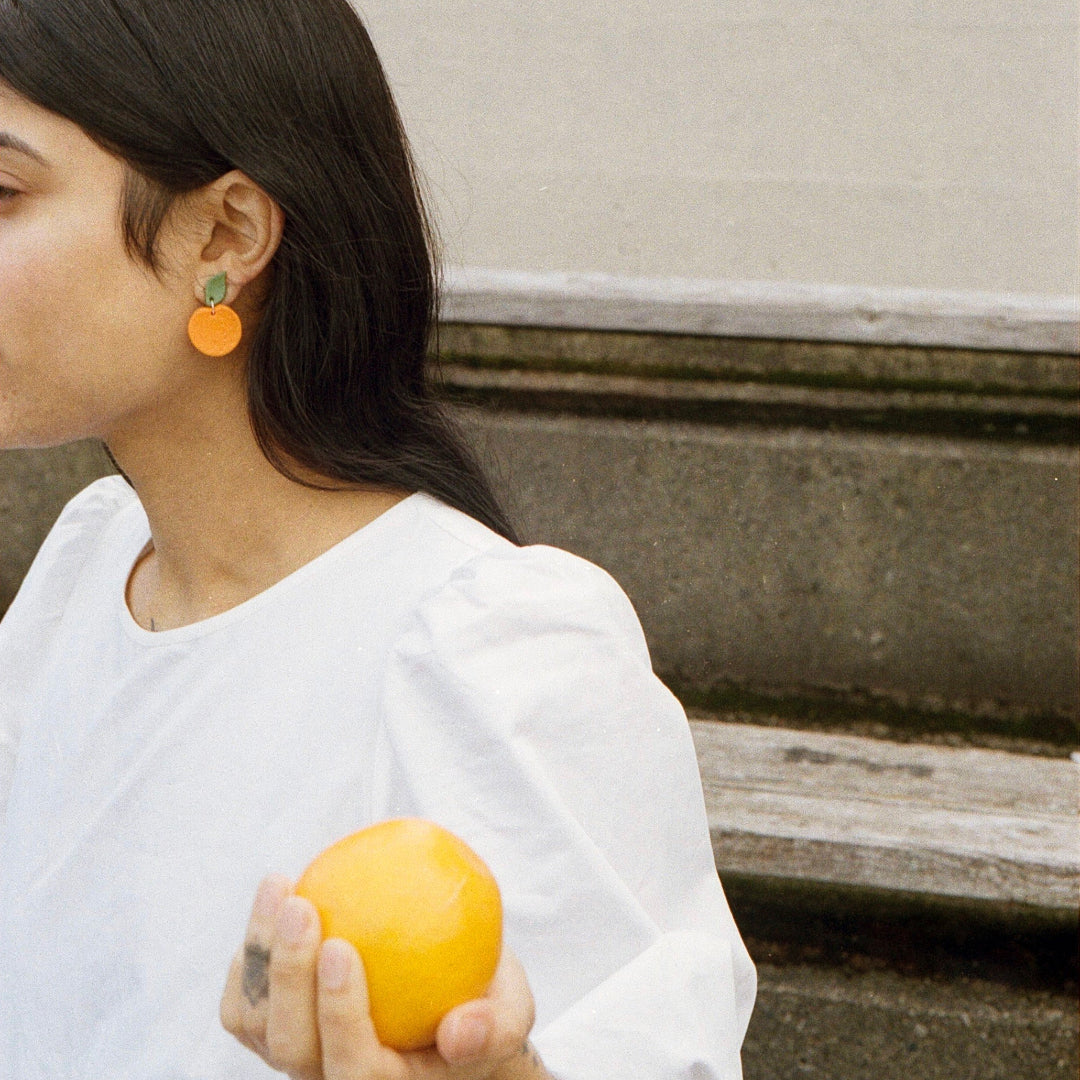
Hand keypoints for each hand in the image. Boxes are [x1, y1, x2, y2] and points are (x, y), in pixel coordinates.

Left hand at [221, 875, 545, 1079]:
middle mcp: (333, 1079)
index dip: (340, 1014)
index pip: (355, 1066)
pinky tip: (275, 897)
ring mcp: (300, 1059)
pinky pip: (244, 1003)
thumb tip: (460, 1031)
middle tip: (301, 905)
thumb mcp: (511, 1014)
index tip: (341, 946)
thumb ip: (496, 1027)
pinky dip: (248, 955)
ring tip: (279, 885)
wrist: (448, 1005)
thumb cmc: (483, 1006)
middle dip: (288, 975)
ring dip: (258, 954)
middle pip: (292, 1048)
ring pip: (257, 1024)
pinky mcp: (277, 1029)